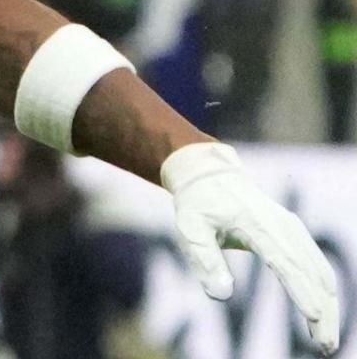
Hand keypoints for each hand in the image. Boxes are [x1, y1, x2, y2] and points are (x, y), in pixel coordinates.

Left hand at [163, 142, 340, 353]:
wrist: (210, 176)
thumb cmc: (198, 205)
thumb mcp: (189, 229)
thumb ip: (204, 260)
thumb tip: (221, 295)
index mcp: (257, 224)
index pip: (284, 261)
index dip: (300, 289)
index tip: (314, 315)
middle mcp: (283, 226)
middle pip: (310, 272)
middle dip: (322, 311)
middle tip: (325, 346)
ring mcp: (293, 230)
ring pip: (319, 272)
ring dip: (328, 306)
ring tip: (326, 341)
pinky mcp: (296, 236)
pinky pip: (317, 266)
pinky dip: (324, 291)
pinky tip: (326, 315)